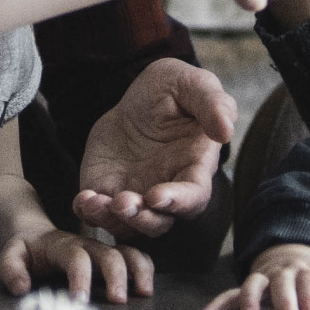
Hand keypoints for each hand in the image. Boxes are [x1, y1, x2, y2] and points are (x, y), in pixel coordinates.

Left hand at [0, 227, 154, 303]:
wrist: (37, 236)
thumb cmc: (26, 251)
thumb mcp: (11, 255)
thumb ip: (11, 269)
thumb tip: (22, 288)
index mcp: (62, 246)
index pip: (76, 258)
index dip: (80, 278)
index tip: (81, 301)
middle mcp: (87, 245)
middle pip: (108, 253)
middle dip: (116, 276)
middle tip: (118, 301)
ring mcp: (101, 250)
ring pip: (127, 252)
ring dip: (138, 270)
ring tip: (144, 293)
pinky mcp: (111, 257)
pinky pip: (134, 256)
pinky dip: (145, 268)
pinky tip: (147, 288)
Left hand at [76, 59, 235, 239]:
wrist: (136, 94)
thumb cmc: (174, 89)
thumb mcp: (193, 84)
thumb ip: (213, 104)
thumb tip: (226, 131)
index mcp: (194, 167)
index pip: (193, 197)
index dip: (177, 202)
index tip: (156, 196)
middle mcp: (167, 188)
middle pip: (160, 221)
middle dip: (142, 218)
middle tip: (123, 203)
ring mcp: (137, 193)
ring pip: (129, 225)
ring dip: (112, 219)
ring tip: (95, 201)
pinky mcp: (108, 191)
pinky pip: (99, 213)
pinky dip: (90, 211)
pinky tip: (83, 198)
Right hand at [197, 243, 309, 309]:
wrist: (297, 254)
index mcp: (308, 271)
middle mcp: (284, 272)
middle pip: (283, 285)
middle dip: (287, 307)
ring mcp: (263, 277)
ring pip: (253, 284)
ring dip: (251, 300)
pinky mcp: (248, 286)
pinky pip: (230, 294)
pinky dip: (217, 305)